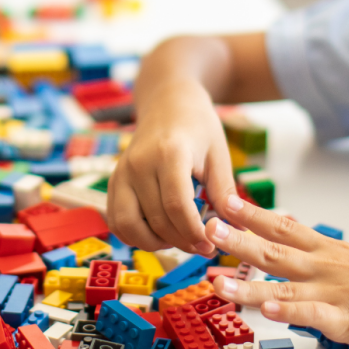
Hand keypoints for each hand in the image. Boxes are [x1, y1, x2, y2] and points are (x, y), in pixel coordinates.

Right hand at [107, 79, 236, 255]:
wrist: (167, 101)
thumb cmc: (197, 126)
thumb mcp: (219, 155)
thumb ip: (224, 192)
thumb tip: (236, 229)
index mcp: (169, 153)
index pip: (176, 207)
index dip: (194, 234)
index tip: (211, 246)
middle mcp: (139, 163)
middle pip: (156, 220)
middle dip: (182, 242)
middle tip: (203, 248)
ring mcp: (121, 173)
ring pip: (129, 226)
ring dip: (156, 244)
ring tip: (179, 240)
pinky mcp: (112, 182)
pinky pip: (117, 221)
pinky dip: (135, 236)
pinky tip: (159, 234)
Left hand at [206, 195, 348, 348]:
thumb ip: (330, 267)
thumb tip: (304, 270)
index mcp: (332, 254)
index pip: (285, 227)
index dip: (252, 215)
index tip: (224, 201)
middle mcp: (328, 268)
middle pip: (274, 250)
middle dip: (237, 239)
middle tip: (205, 226)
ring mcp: (336, 294)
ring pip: (283, 286)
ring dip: (246, 284)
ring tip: (215, 279)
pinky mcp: (347, 321)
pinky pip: (313, 316)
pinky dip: (289, 313)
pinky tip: (266, 312)